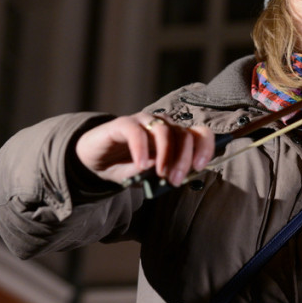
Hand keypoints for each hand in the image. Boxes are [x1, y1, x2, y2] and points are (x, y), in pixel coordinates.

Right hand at [74, 113, 214, 185]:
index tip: (199, 166)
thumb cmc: (128, 167)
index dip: (204, 148)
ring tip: (161, 175)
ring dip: (166, 155)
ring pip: (164, 131)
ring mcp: (144, 122)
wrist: (96, 161)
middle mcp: (163, 125)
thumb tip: (173, 176)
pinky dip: (141, 149)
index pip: (200, 134)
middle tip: (175, 180)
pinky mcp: (123, 123)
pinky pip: (136, 132)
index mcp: (175, 137)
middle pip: (185, 134)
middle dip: (184, 159)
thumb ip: (162, 175)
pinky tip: (140, 166)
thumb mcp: (149, 176)